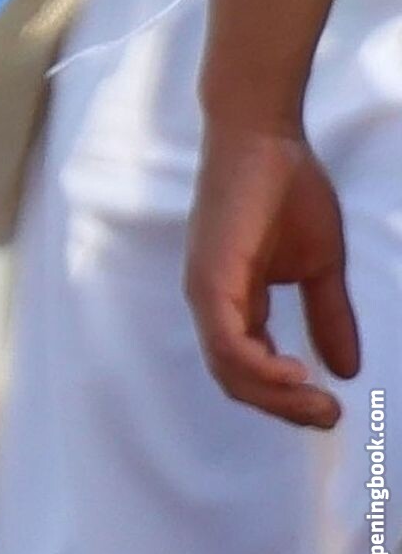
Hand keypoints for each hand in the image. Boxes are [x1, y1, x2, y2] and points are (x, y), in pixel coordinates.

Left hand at [184, 119, 359, 427]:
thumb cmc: (287, 189)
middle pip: (237, 379)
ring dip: (276, 396)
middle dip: (284, 407)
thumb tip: (347, 371)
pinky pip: (226, 341)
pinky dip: (259, 368)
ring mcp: (207, 289)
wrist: (265, 137)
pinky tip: (296, 372)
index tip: (330, 408)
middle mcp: (213, 301)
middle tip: (328, 416)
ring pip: (229, 369)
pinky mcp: (210, 276)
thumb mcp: (319, 265)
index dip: (287, 397)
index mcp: (235, 300)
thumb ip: (327, 314)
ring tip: (318, 402)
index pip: (250, 368)